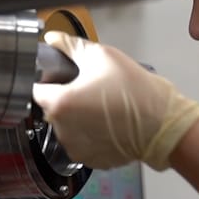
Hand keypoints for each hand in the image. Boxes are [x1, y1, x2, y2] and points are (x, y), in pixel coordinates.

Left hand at [32, 31, 198, 170]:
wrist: (163, 124)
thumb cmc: (134, 90)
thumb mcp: (102, 55)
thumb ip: (71, 46)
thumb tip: (53, 39)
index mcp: (60, 103)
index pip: (35, 89)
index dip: (47, 79)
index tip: (61, 76)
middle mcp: (62, 130)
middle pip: (52, 108)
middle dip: (67, 97)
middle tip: (91, 87)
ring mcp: (76, 148)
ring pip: (67, 126)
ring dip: (78, 116)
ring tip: (103, 105)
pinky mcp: (91, 160)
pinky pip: (82, 142)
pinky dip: (91, 133)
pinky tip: (109, 123)